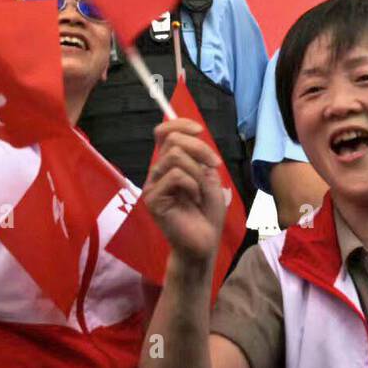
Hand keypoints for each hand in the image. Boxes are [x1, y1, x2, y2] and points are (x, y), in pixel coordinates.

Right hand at [143, 118, 226, 264]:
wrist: (204, 242)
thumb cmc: (207, 213)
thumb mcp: (209, 178)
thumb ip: (198, 157)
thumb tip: (192, 135)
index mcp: (169, 164)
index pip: (163, 132)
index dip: (180, 124)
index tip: (200, 131)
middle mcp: (157, 171)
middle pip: (172, 140)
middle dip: (199, 148)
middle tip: (215, 165)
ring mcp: (152, 185)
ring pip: (175, 157)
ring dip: (197, 171)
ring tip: (201, 191)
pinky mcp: (153, 199)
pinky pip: (175, 176)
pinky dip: (192, 185)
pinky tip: (194, 199)